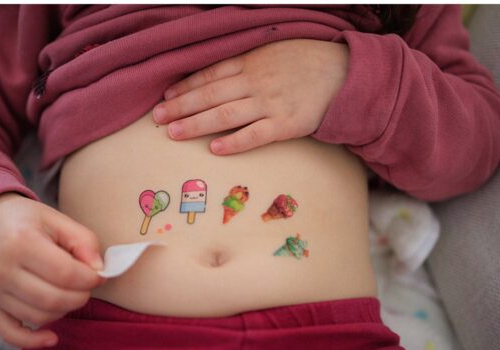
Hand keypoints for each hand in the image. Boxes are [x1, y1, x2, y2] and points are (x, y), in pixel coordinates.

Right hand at [0, 192, 102, 348]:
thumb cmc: (26, 222)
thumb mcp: (56, 220)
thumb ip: (83, 240)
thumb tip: (98, 271)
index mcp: (19, 241)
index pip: (65, 273)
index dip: (89, 279)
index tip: (96, 275)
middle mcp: (1, 268)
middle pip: (53, 299)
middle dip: (79, 297)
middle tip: (85, 287)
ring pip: (39, 316)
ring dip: (63, 311)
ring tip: (67, 294)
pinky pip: (11, 334)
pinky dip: (33, 341)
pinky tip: (52, 337)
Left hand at [153, 39, 348, 155]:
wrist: (343, 74)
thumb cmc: (307, 63)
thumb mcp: (274, 51)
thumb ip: (248, 63)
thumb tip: (219, 76)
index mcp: (251, 62)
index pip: (210, 75)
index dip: (186, 87)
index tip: (165, 98)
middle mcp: (255, 81)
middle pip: (209, 95)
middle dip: (180, 107)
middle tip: (156, 119)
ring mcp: (269, 103)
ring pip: (224, 115)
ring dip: (196, 124)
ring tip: (173, 133)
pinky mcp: (284, 125)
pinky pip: (254, 135)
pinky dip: (234, 142)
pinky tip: (214, 149)